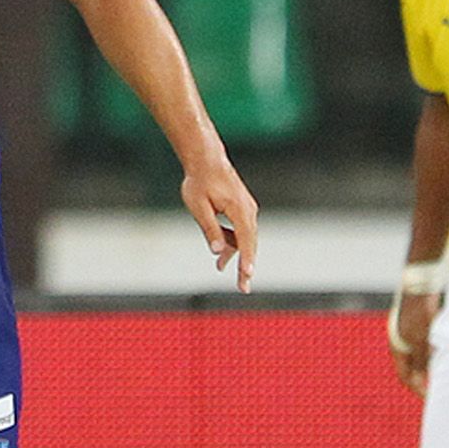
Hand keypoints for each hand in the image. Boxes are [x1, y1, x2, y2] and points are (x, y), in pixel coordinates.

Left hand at [180, 161, 257, 292]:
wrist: (206, 160)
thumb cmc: (199, 182)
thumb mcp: (198, 207)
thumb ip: (209, 229)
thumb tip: (216, 251)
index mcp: (239, 209)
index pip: (245, 240)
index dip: (246, 260)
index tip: (247, 275)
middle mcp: (248, 210)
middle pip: (250, 243)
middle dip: (246, 266)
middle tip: (243, 288)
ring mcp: (247, 209)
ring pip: (245, 238)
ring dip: (236, 254)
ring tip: (220, 269)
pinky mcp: (243, 208)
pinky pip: (241, 230)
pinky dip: (233, 242)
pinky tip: (221, 251)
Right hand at [389, 292, 438, 397]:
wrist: (421, 284)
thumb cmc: (419, 312)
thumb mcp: (422, 341)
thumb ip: (421, 362)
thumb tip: (421, 380)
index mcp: (397, 347)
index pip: (405, 375)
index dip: (417, 388)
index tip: (430, 398)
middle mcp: (401, 341)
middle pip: (412, 366)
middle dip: (424, 378)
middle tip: (439, 388)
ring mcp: (409, 332)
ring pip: (420, 355)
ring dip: (431, 364)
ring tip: (446, 371)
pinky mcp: (419, 323)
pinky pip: (426, 344)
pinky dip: (435, 352)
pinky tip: (446, 352)